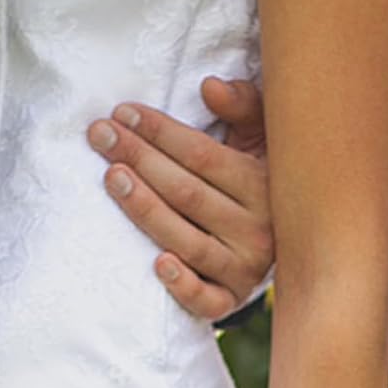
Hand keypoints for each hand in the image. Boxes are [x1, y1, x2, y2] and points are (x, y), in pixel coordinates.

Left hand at [87, 77, 272, 322]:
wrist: (288, 249)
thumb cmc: (257, 183)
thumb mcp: (261, 140)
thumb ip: (243, 106)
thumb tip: (209, 86)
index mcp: (263, 185)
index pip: (202, 156)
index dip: (160, 132)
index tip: (122, 112)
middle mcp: (258, 229)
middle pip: (188, 193)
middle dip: (140, 160)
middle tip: (100, 136)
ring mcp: (244, 269)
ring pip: (188, 241)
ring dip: (146, 209)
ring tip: (111, 177)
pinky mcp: (230, 301)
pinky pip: (206, 301)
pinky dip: (183, 285)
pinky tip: (157, 264)